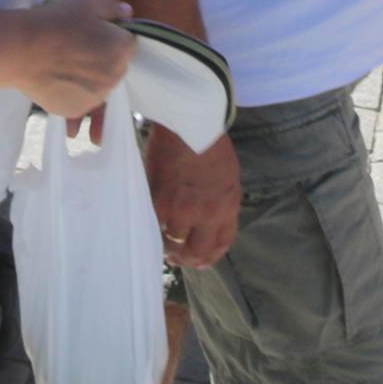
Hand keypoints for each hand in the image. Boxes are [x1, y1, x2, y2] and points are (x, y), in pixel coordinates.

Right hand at [13, 0, 135, 119]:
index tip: (94, 32)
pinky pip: (81, 99)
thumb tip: (127, 13)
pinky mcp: (76, 109)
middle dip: (103, 58)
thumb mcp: (87, 4)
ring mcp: (95, 97)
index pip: (127, 44)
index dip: (111, 36)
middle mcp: (114, 77)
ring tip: (65, 63)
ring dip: (89, 76)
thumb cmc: (56, 22)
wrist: (22, 49)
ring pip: (98, 85)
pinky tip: (57, 77)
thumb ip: (113, 9)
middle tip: (77, 47)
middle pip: (115, 66)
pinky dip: (73, 91)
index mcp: (122, 49)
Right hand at [146, 124, 240, 271]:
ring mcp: (181, 209)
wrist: (189, 122)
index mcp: (227, 208)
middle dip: (187, 258)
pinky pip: (155, 225)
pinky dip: (154, 228)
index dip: (209, 258)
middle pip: (195, 251)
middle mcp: (206, 214)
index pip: (220, 245)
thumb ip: (222, 206)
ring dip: (168, 245)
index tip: (200, 261)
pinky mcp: (159, 200)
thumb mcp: (229, 179)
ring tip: (164, 242)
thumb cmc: (211, 146)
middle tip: (177, 257)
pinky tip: (153, 225)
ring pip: (172, 242)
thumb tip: (211, 228)